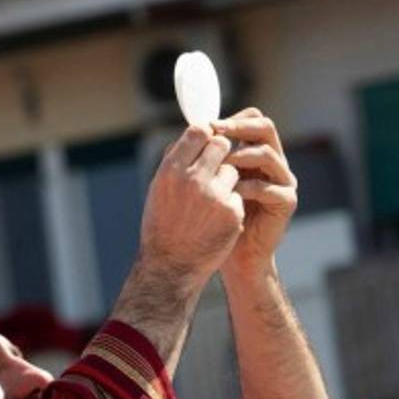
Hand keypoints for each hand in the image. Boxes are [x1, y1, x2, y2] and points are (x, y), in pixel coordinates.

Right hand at [139, 126, 244, 289]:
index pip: (198, 131)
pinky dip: (232, 204)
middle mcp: (192, 179)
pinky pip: (239, 194)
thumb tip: (195, 135)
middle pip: (221, 144)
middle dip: (223, 152)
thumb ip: (176, 161)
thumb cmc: (162, 226)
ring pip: (233, 169)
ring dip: (228, 179)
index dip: (206, 134)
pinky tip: (218, 220)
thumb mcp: (159, 190)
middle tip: (218, 165)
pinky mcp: (232, 212)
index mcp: (171, 171)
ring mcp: (215, 196)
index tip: (209, 140)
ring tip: (212, 200)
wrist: (172, 266)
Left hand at [213, 109, 296, 277]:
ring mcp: (283, 181)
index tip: (208, 125)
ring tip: (222, 166)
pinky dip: (247, 187)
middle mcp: (272, 162)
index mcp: (255, 152)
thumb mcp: (207, 181)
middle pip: (266, 128)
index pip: (252, 120)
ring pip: (268, 154)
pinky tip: (231, 193)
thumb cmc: (214, 219)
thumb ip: (204, 156)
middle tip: (218, 133)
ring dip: (242, 156)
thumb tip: (190, 129)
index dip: (231, 119)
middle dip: (239, 128)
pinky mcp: (286, 201)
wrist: (232, 256)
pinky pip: (269, 187)